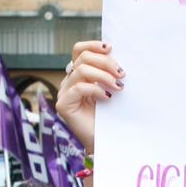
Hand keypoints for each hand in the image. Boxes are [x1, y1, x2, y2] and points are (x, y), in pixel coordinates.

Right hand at [56, 39, 122, 154]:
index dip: (93, 45)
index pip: (79, 50)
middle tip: (122, 73)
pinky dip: (95, 89)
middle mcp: (70, 80)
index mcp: (80, 74)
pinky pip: (77, 88)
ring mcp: (64, 92)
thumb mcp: (112, 88)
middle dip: (105, 62)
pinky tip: (107, 97)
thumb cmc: (112, 115)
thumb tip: (120, 56)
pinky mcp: (63, 105)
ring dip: (103, 76)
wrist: (107, 141)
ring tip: (118, 86)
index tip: (111, 48)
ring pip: (80, 71)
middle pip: (83, 58)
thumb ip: (110, 73)